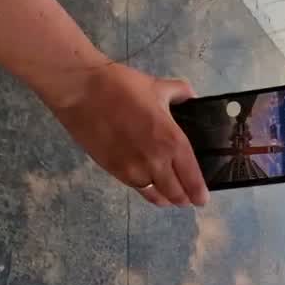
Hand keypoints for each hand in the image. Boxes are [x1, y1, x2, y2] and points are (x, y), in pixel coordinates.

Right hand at [44, 63, 207, 206]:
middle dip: (185, 199)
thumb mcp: (158, 87)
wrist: (82, 91)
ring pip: (156, 196)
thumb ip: (180, 94)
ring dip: (166, 198)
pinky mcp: (115, 171)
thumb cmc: (122, 86)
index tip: (203, 199)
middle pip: (176, 195)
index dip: (199, 193)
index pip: (192, 179)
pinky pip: (138, 188)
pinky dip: (147, 190)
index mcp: (172, 142)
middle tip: (188, 197)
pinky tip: (150, 184)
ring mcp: (134, 170)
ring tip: (170, 194)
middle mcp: (156, 162)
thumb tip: (192, 97)